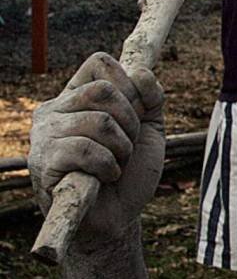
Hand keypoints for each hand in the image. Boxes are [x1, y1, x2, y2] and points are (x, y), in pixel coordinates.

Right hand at [29, 53, 165, 244]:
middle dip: (131, 122)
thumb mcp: (150, 128)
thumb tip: (141, 71)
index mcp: (76, 96)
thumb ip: (151, 96)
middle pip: (103, 90)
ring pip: (100, 121)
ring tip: (115, 164)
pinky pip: (87, 148)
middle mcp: (54, 109)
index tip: (138, 113)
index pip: (99, 63)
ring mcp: (45, 135)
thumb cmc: (129, 171)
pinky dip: (109, 166)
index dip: (130, 84)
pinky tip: (104, 177)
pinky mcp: (44, 161)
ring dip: (122, 148)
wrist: (117, 216)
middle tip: (126, 146)